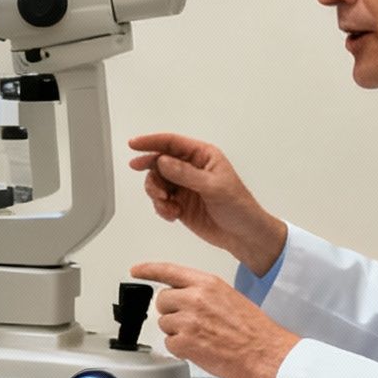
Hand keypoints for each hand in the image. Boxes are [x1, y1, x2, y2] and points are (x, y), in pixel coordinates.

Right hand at [126, 132, 287, 274]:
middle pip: (159, 162)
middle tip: (154, 189)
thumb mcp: (214, 187)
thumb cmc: (239, 207)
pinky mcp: (179, 202)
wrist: (243, 236)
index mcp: (203, 156)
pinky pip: (160, 200)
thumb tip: (163, 161)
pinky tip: (173, 214)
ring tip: (168, 205)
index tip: (134, 145)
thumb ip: (186, 174)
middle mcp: (191, 168)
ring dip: (157, 195)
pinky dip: (161, 207)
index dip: (151, 142)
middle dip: (152, 174)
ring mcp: (184, 185)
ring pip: (156, 182)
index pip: (172, 143)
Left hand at [130, 262, 301, 377]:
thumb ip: (204, 294)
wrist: (267, 354)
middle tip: (193, 323)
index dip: (149, 270)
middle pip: (162, 300)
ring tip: (203, 337)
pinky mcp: (184, 342)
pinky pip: (169, 344)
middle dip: (172, 312)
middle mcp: (195, 298)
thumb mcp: (230, 297)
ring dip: (178, 332)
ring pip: (164, 323)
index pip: (169, 271)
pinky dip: (181, 349)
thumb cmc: (254, 330)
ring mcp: (188, 320)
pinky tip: (201, 349)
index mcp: (207, 284)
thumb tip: (186, 298)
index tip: (136, 271)